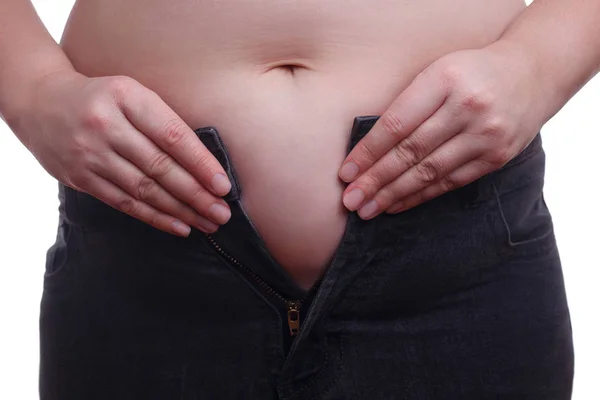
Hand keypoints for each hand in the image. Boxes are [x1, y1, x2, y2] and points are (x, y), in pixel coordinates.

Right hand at [18, 71, 231, 235]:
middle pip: (160, 167)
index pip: (172, 136)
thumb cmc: (102, 98)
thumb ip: (162, 121)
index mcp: (126, 98)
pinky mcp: (81, 178)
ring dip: (181, 211)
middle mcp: (106, 126)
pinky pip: (124, 203)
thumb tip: (205, 164)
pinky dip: (155, 217)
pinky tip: (180, 226)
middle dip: (196, 194)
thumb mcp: (132, 93)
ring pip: (144, 189)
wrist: (42, 103)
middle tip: (222, 213)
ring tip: (208, 223)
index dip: (200, 164)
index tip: (223, 185)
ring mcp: (90, 154)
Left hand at [339, 39, 546, 218]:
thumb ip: (407, 105)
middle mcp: (468, 108)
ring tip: (368, 209)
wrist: (531, 74)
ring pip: (430, 172)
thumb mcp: (436, 73)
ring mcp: (486, 135)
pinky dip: (421, 196)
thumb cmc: (470, 73)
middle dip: (376, 180)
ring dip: (394, 194)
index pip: (397, 124)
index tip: (346, 172)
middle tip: (351, 200)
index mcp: (445, 80)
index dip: (368, 152)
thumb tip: (367, 151)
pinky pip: (451, 182)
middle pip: (411, 152)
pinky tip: (398, 204)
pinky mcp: (497, 157)